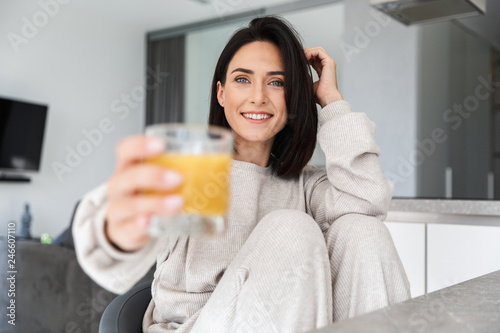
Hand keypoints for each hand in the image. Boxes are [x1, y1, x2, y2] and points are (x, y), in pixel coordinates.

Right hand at [105, 136, 183, 251]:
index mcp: (128, 167)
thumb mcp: (156, 178)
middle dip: (154, 175)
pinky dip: (140, 225)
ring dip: (155, 202)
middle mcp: (119, 186)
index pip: (126, 149)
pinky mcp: (122, 231)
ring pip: (130, 204)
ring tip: (178, 203)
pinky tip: (149, 221)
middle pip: (129, 176)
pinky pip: (129, 227)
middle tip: (178, 179)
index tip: (162, 145)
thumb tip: (222, 167)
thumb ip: (180, 170)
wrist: (128, 225)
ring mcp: (118, 209)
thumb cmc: (147, 194)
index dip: (141, 145)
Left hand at [304, 47, 342, 107]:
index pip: (315, 59)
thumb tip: (299, 72)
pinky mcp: (329, 62)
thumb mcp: (309, 83)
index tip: (299, 60)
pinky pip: (319, 52)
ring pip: (318, 50)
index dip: (306, 57)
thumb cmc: (320, 95)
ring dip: (308, 51)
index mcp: (324, 71)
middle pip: (317, 52)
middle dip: (307, 52)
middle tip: (299, 56)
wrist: (326, 98)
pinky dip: (311, 52)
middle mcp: (327, 66)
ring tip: (301, 57)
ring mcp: (329, 63)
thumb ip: (306, 76)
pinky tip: (305, 57)